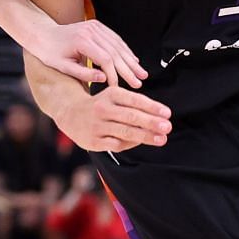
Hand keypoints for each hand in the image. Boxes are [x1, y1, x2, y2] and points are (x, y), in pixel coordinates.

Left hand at [26, 18, 147, 87]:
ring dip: (131, 60)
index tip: (118, 88)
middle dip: (128, 69)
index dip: (114, 74)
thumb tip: (104, 79)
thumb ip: (84, 74)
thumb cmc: (50, 53)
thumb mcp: (63, 67)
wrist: (43, 33)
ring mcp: (95, 26)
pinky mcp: (97, 25)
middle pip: (115, 52)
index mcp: (82, 41)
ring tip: (142, 74)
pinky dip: (125, 51)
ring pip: (118, 45)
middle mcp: (91, 31)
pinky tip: (134, 60)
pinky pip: (115, 39)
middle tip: (138, 82)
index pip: (105, 59)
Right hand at [54, 80, 171, 152]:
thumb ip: (134, 105)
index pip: (135, 100)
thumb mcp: (114, 97)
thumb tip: (159, 117)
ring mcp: (97, 125)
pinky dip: (130, 144)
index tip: (167, 114)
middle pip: (131, 116)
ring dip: (146, 136)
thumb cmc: (100, 106)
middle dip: (152, 122)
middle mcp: (103, 108)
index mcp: (111, 94)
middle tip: (167, 127)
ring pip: (126, 132)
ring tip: (162, 139)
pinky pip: (117, 144)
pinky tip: (140, 142)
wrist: (70, 113)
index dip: (152, 107)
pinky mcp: (93, 141)